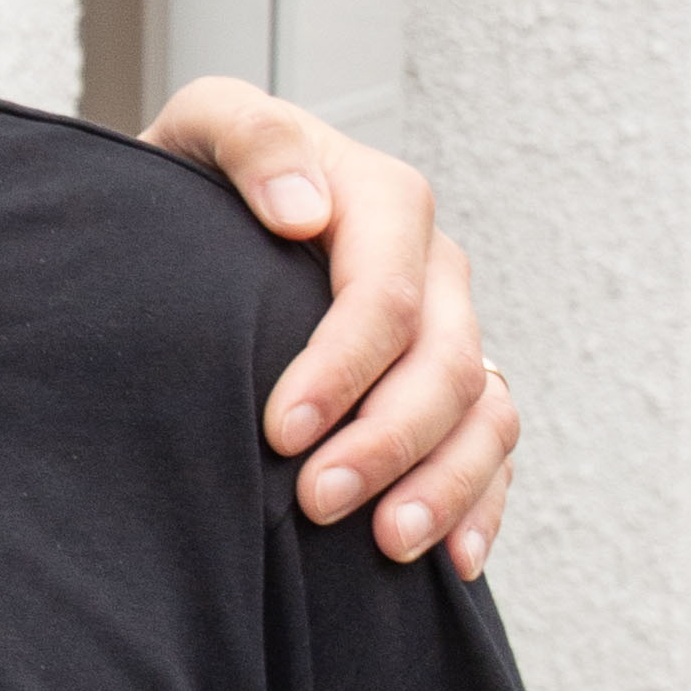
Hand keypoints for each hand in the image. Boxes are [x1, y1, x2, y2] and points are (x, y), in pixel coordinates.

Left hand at [144, 80, 520, 574]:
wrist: (200, 225)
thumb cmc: (196, 180)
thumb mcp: (205, 127)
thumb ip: (253, 141)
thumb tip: (303, 209)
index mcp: (384, 204)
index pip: (388, 293)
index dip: (343, 367)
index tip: (279, 431)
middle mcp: (434, 272)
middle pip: (444, 365)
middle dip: (387, 442)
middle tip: (316, 505)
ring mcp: (454, 334)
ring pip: (484, 415)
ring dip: (444, 486)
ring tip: (387, 547)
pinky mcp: (454, 392)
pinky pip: (493, 453)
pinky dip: (479, 506)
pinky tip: (450, 563)